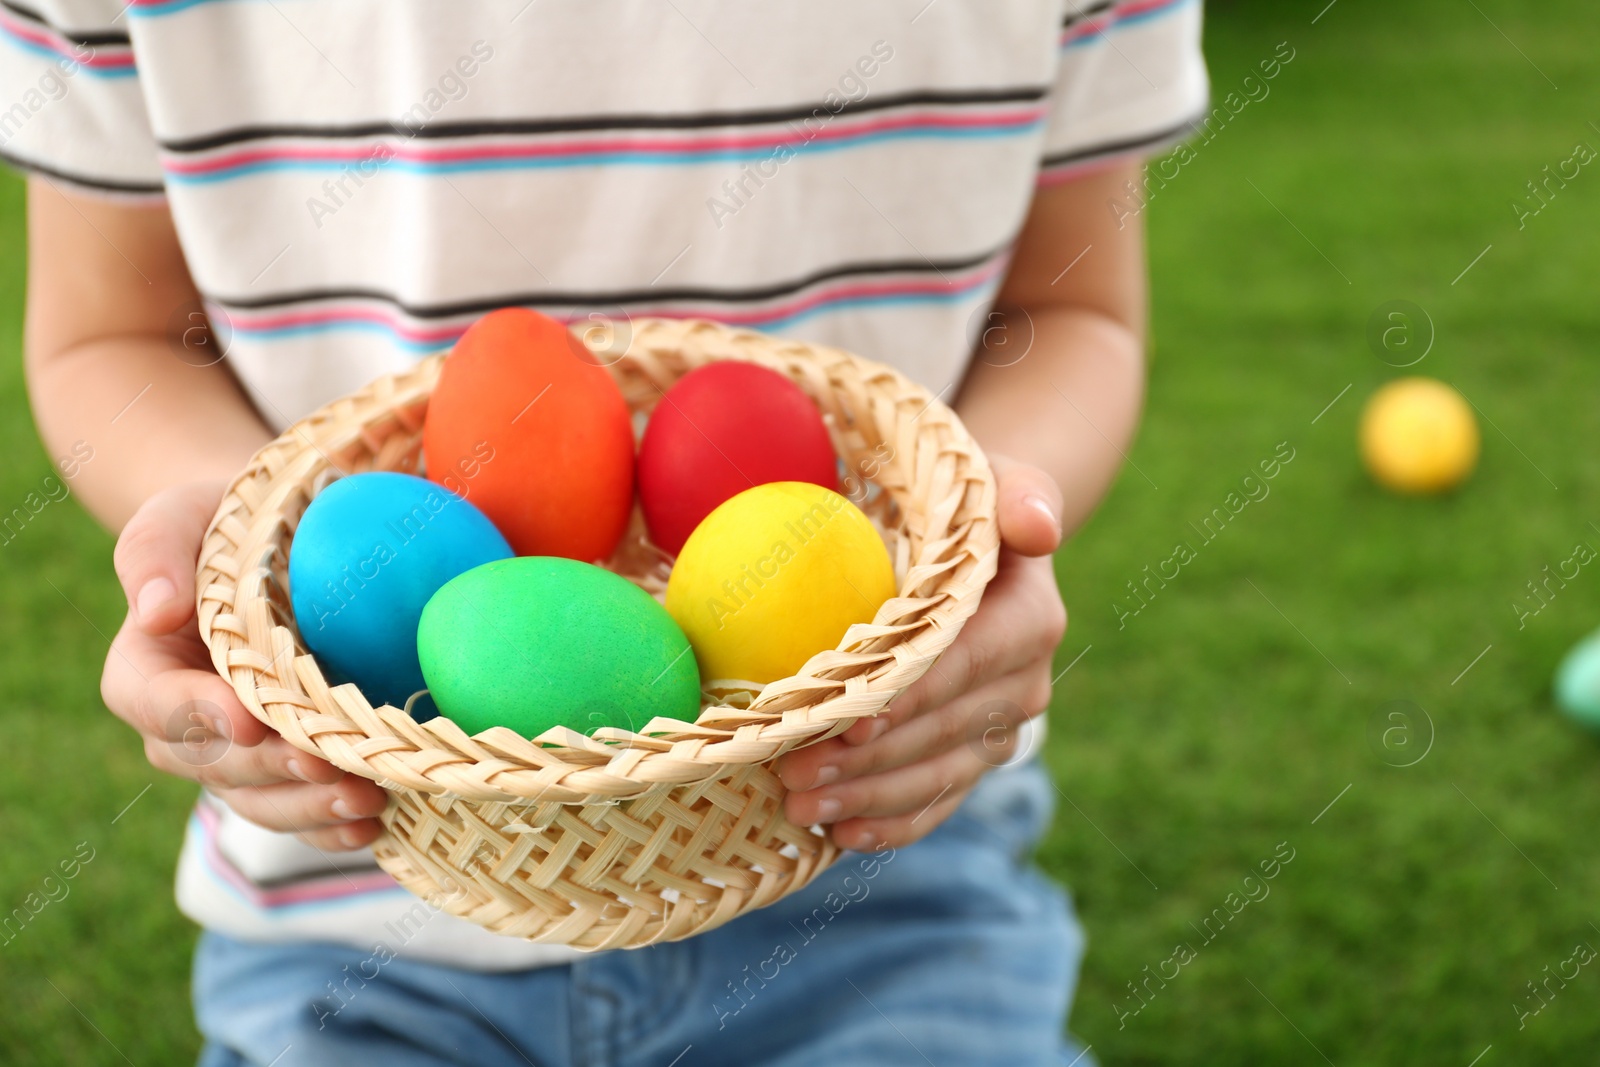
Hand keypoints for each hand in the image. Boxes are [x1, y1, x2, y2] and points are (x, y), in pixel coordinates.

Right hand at [100, 481, 387, 850]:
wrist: (278, 544)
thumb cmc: (221, 525)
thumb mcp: (177, 516)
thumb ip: (152, 552)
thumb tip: (155, 610)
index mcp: (143, 670)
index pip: (152, 704)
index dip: (197, 718)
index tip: (251, 721)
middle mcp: (183, 726)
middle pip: (215, 766)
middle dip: (273, 771)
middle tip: (329, 765)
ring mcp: (237, 755)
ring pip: (260, 801)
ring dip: (310, 809)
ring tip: (366, 801)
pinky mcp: (287, 768)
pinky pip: (300, 811)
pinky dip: (334, 826)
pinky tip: (376, 825)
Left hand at [778, 455, 1067, 849]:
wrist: (980, 547)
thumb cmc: (966, 506)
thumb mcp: (992, 480)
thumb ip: (1019, 495)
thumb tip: (1037, 528)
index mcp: (1030, 619)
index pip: (965, 667)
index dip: (908, 698)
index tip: (846, 719)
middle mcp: (1024, 683)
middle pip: (942, 733)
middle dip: (868, 760)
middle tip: (792, 770)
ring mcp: (1000, 727)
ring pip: (936, 776)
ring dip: (866, 798)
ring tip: (798, 805)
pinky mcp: (973, 755)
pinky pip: (937, 800)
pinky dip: (891, 824)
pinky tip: (840, 837)